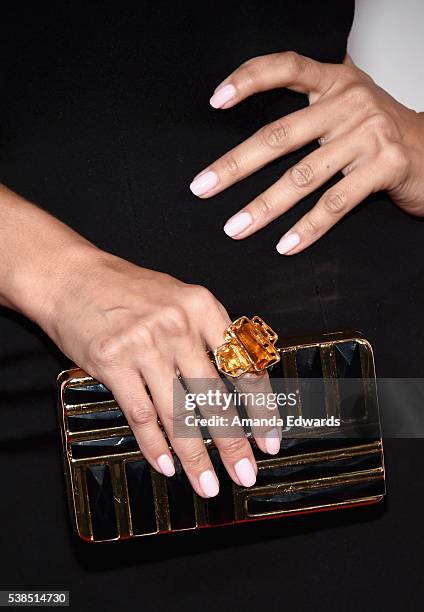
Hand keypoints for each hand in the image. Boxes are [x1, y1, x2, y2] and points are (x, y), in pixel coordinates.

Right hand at [45, 246, 280, 496]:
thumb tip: (238, 379)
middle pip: (214, 397)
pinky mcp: (113, 363)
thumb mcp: (179, 298)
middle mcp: (178, 326)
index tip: (269, 437)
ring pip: (178, 414)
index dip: (261, 407)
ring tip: (208, 484)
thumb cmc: (127, 289)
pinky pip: (140, 415)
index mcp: (202, 307)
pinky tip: (167, 466)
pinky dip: (154, 445)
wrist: (71, 277)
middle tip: (246, 473)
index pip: (243, 365)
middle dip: (234, 443)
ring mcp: (144, 346)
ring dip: (195, 456)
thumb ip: (207, 333)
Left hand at [190, 52, 423, 253]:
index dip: (250, 79)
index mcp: (335, 82)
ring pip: (303, 176)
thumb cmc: (381, 135)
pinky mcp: (385, 166)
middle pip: (281, 135)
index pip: (287, 67)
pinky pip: (337, 202)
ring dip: (265, 207)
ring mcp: (369, 134)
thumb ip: (310, 110)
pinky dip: (309, 228)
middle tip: (203, 187)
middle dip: (236, 165)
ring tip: (236, 227)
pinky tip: (286, 245)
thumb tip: (254, 138)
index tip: (215, 100)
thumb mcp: (347, 109)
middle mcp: (350, 102)